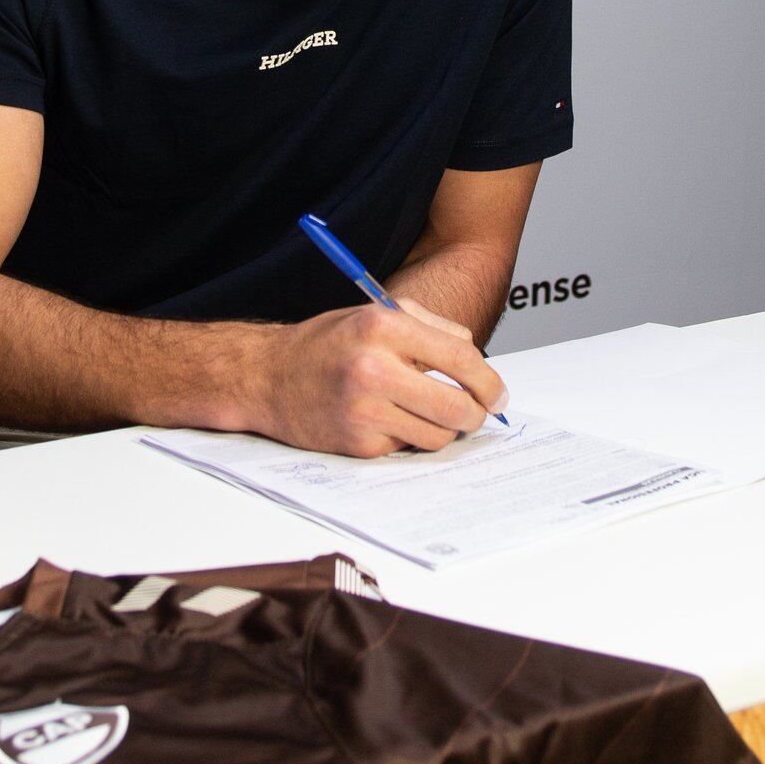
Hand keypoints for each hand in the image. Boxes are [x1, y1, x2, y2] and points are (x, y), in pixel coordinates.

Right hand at [246, 304, 508, 457]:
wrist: (266, 376)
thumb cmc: (325, 344)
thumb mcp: (374, 315)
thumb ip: (430, 328)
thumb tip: (475, 358)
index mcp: (382, 328)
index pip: (462, 359)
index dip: (490, 382)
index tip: (499, 395)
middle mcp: (373, 367)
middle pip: (458, 407)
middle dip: (475, 415)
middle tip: (473, 413)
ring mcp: (364, 409)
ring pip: (438, 435)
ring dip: (441, 429)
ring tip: (422, 413)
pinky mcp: (357, 442)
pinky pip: (407, 448)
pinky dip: (405, 437)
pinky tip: (383, 420)